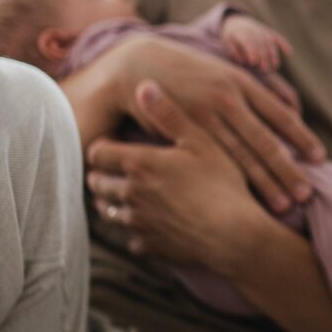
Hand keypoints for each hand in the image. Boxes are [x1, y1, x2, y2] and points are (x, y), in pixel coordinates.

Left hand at [86, 80, 273, 270]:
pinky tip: (152, 224)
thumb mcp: (201, 141)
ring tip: (131, 195)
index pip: (97, 153)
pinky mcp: (149, 246)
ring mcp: (137, 223)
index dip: (103, 147)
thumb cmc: (222, 183)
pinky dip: (137, 231)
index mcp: (138, 164)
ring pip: (108, 212)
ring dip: (114, 202)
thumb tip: (144, 85)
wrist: (235, 234)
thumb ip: (169, 114)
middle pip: (96, 183)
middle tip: (119, 168)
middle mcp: (130, 194)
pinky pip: (132, 239)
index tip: (117, 144)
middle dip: (103, 175)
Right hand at [111, 36, 320, 210]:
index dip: (302, 137)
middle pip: (265, 142)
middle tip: (307, 195)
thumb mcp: (229, 71)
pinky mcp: (181, 133)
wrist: (139, 66)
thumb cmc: (194, 74)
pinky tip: (242, 200)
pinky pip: (211, 161)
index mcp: (242, 82)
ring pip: (241, 157)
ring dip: (265, 183)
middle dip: (287, 170)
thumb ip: (262, 89)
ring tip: (283, 206)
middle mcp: (226, 99)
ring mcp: (202, 117)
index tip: (320, 158)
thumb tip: (294, 104)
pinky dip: (230, 182)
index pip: (280, 114)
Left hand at [220, 13, 292, 72]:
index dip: (251, 51)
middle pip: (260, 43)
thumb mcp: (227, 42)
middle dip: (263, 56)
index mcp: (241, 32)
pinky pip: (277, 37)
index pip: (248, 41)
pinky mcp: (269, 31)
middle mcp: (253, 29)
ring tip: (274, 67)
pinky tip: (289, 52)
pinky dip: (284, 44)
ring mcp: (263, 30)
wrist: (236, 21)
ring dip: (273, 54)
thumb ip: (233, 51)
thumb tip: (242, 61)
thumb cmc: (230, 37)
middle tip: (264, 70)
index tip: (253, 62)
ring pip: (270, 42)